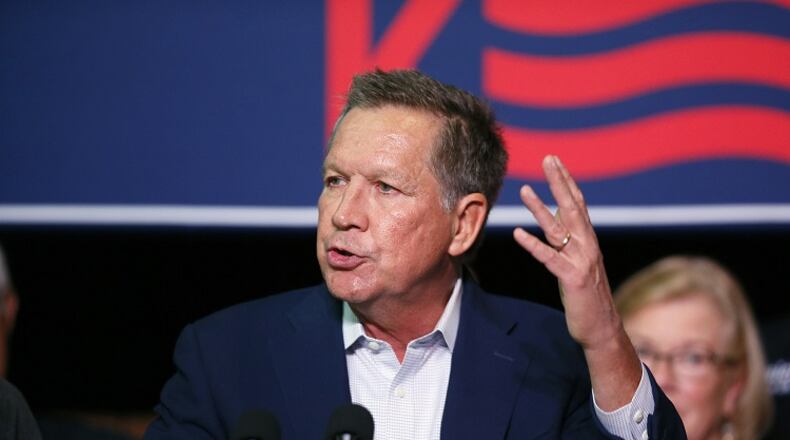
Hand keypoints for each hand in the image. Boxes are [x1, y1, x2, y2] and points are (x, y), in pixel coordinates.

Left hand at [513, 155, 639, 409]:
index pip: (578, 205)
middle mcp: (588, 247)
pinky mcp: (572, 279)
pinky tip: (518, 233)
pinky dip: (533, 245)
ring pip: (559, 229)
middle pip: (572, 207)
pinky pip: (549, 258)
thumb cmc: (588, 299)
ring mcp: (581, 262)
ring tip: (523, 190)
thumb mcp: (580, 266)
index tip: (555, 162)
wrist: (603, 330)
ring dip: (540, 208)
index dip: (566, 182)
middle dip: (559, 182)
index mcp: (589, 242)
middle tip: (548, 159)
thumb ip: (570, 246)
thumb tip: (557, 227)